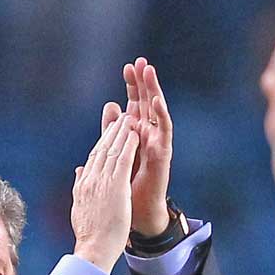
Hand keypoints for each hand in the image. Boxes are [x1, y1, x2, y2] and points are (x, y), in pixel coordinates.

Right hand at [71, 114, 139, 272]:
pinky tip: (135, 135)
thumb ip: (80, 186)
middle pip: (102, 149)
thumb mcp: (79, 206)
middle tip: (119, 117)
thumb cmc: (89, 234)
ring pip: (112, 150)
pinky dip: (129, 145)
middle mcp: (91, 179)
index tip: (108, 132)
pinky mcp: (116, 186)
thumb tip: (79, 171)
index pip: (93, 157)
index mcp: (83, 184)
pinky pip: (124, 160)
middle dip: (111, 131)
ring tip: (129, 119)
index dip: (102, 142)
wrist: (93, 248)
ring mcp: (103, 182)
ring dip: (121, 133)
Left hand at [100, 57, 172, 236]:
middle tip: (141, 61)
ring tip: (150, 72)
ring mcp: (158, 144)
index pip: (135, 104)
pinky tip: (156, 101)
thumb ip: (113, 130)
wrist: (137, 213)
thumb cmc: (128, 187)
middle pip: (147, 103)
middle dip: (145, 83)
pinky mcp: (163, 154)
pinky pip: (164, 131)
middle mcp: (149, 136)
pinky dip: (161, 115)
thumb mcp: (116, 153)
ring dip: (154, 92)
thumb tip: (110, 104)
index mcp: (136, 135)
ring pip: (158, 112)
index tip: (127, 67)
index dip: (132, 86)